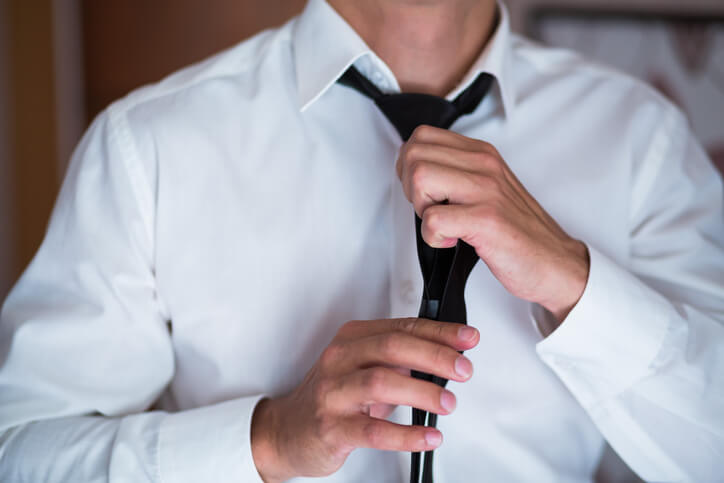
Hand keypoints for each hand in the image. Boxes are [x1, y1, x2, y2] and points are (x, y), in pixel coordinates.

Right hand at [250, 318, 478, 482]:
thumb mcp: (360, 367)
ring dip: (422, 393)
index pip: (401, 328)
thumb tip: (446, 356)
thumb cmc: (331, 397)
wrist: (287, 431)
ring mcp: (333, 394)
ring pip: (381, 383)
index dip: (439, 332)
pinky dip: (406, 434)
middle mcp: (339, 360)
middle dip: (434, 356)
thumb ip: (397, 359)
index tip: (468, 339)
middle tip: (463, 370)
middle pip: (392, 348)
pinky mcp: (332, 428)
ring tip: (448, 403)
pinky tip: (428, 436)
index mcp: (351, 339)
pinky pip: (373, 430)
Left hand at [396, 125, 589, 322]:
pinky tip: (452, 241)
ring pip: (420, 178)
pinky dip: (433, 237)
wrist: (554, 261)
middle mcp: (484, 165)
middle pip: (414, 155)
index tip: (425, 192)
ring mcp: (486, 190)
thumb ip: (457, 173)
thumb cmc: (518, 231)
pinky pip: (433, 219)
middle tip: (430, 210)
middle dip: (410, 188)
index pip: (421, 137)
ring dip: (421, 209)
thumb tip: (412, 171)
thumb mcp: (487, 188)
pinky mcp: (487, 220)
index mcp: (481, 154)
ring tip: (442, 224)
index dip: (409, 167)